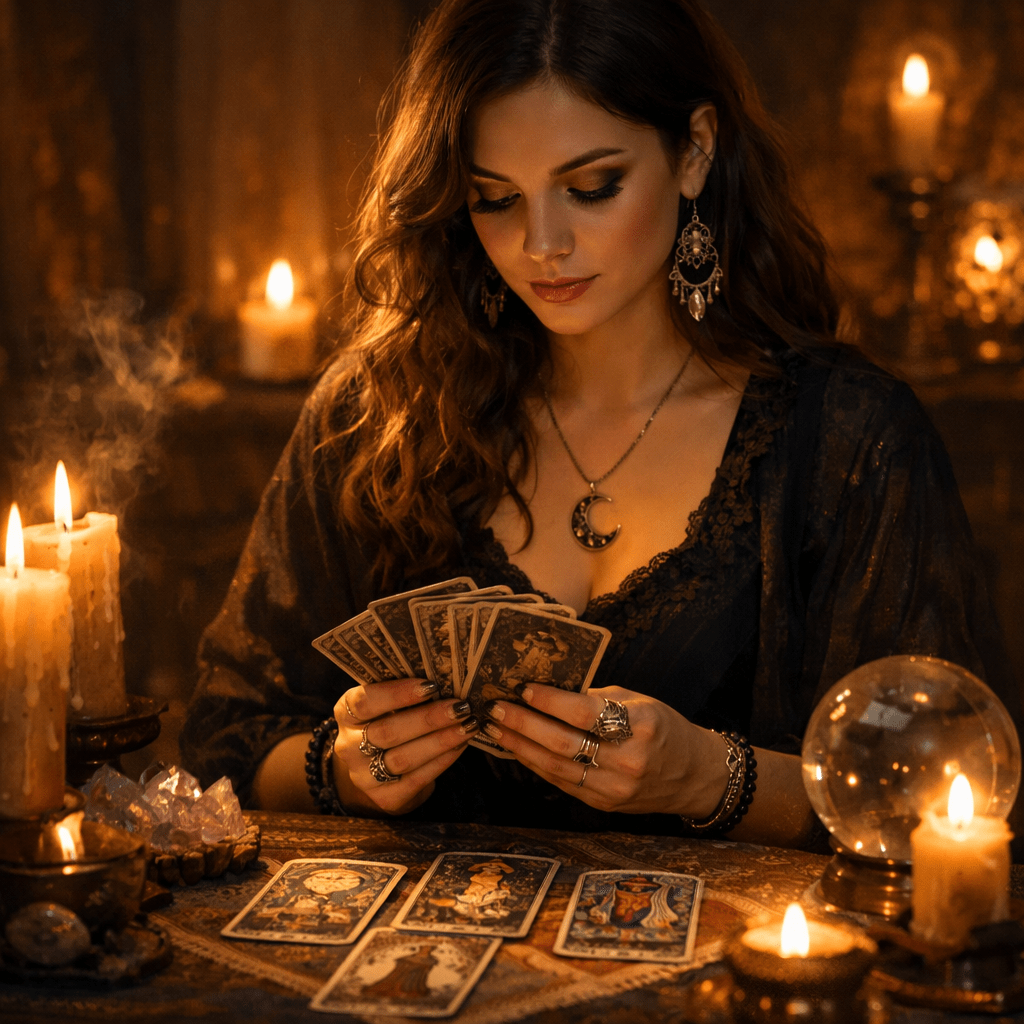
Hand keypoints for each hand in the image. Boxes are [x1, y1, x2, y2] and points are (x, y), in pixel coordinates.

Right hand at [332, 679, 477, 815]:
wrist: (379, 772)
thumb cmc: (389, 723)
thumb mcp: (386, 705)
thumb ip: (404, 692)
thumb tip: (444, 677)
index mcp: (345, 713)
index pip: (364, 702)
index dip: (397, 694)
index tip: (430, 685)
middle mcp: (348, 746)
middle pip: (388, 732)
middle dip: (428, 719)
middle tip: (459, 707)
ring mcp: (364, 776)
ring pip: (403, 758)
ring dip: (440, 740)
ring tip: (467, 726)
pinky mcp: (385, 799)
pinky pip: (416, 779)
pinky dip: (442, 761)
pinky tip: (460, 746)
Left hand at [479, 684, 728, 817]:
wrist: (693, 775)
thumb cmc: (662, 727)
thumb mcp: (638, 701)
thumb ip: (594, 698)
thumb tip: (547, 686)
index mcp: (640, 725)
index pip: (585, 713)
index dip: (550, 702)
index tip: (523, 688)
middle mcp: (628, 761)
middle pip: (564, 743)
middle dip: (524, 725)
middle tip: (495, 709)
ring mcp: (616, 788)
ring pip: (557, 767)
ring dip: (521, 747)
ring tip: (495, 728)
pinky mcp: (604, 805)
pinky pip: (562, 782)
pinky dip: (535, 764)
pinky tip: (517, 749)